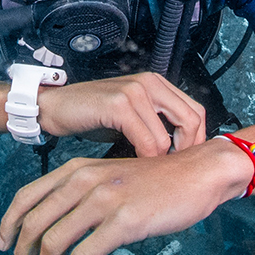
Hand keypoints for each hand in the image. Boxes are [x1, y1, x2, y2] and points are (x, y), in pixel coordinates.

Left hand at [0, 145, 248, 254]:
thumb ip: (81, 191)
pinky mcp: (124, 222)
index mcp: (76, 168)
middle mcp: (84, 181)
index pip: (27, 196)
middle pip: (34, 223)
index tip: (4, 245)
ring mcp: (103, 200)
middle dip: (23, 254)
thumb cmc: (153, 180)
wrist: (196, 173)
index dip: (8, 224)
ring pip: (54, 242)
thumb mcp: (108, 175)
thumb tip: (54, 221)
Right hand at [37, 72, 205, 156]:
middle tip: (176, 169)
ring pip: (167, 137)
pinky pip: (146, 141)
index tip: (189, 160)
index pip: (196, 111)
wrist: (56, 106)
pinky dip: (145, 158)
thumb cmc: (92, 114)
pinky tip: (137, 165)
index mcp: (156, 83)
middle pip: (191, 120)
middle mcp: (149, 83)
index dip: (198, 139)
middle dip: (187, 151)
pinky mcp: (119, 105)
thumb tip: (181, 151)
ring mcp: (135, 91)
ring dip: (162, 160)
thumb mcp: (131, 115)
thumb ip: (155, 124)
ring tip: (153, 171)